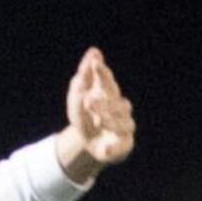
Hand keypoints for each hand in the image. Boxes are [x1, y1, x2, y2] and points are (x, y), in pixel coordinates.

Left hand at [54, 48, 133, 177]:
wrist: (85, 142)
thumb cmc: (84, 114)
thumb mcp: (77, 96)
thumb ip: (84, 76)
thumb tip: (94, 51)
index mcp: (108, 94)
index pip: (107, 81)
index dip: (103, 73)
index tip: (95, 63)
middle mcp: (120, 109)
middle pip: (116, 103)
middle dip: (103, 102)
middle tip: (87, 101)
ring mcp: (123, 127)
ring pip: (123, 123)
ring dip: (111, 122)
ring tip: (98, 121)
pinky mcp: (123, 145)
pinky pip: (122, 147)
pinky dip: (114, 148)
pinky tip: (106, 149)